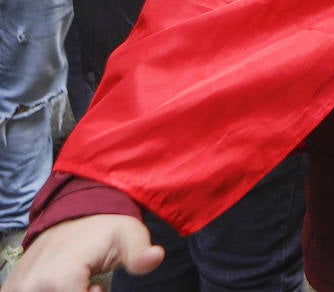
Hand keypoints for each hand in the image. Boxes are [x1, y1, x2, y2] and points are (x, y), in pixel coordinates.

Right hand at [4, 216, 162, 291]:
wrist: (73, 215)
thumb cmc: (105, 228)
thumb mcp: (130, 237)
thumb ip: (140, 254)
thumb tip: (155, 256)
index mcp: (59, 279)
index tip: (96, 287)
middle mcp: (31, 286)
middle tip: (87, 285)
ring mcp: (16, 288)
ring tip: (74, 283)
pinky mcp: (10, 289)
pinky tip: (58, 285)